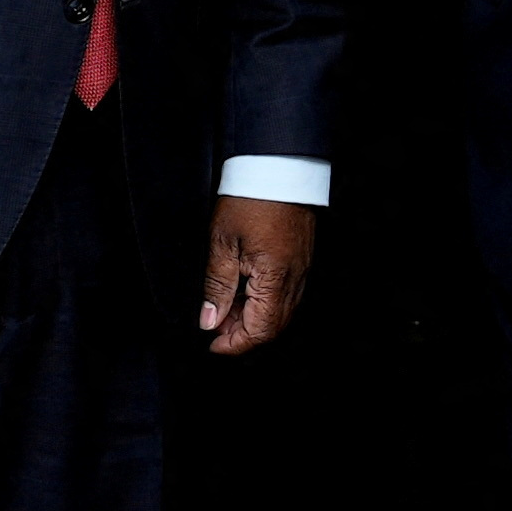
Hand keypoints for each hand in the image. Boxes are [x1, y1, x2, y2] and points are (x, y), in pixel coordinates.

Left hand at [198, 195, 315, 354]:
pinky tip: (244, 288)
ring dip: (252, 317)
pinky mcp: (301, 260)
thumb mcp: (222, 243)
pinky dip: (264, 301)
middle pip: (272, 327)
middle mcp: (294, 280)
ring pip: (280, 312)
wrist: (277, 166)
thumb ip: (216, 287)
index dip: (234, 344)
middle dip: (242, 333)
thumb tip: (209, 320)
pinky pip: (286, 294)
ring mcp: (301, 270)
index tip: (212, 344)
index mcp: (275, 279)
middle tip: (214, 322)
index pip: (259, 331)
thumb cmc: (251, 197)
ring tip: (225, 304)